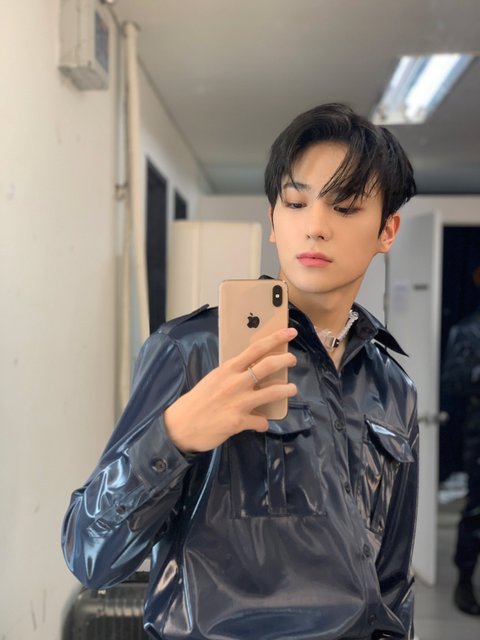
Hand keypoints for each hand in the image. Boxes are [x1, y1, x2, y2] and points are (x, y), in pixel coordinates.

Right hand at [164, 328, 297, 452]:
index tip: (290, 332)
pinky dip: (263, 422)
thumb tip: (252, 371)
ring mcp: (238, 402)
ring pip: (272, 392)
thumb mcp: (214, 379)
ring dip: (286, 390)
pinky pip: (261, 421)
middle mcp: (235, 382)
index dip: (275, 339)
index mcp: (228, 369)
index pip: (255, 349)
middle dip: (285, 361)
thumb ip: (233, 374)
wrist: (181, 425)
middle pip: (268, 366)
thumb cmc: (198, 400)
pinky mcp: (239, 421)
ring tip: (292, 389)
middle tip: (293, 360)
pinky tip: (261, 423)